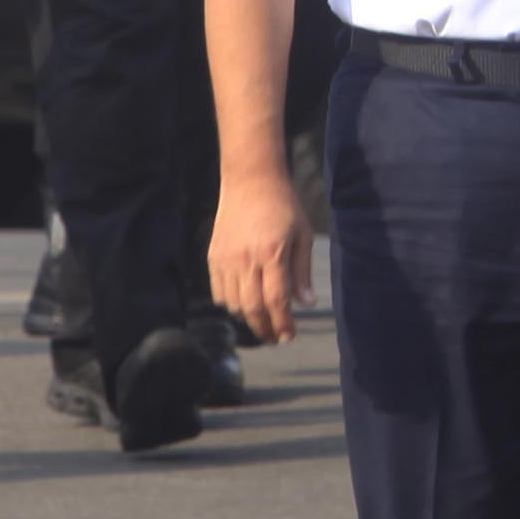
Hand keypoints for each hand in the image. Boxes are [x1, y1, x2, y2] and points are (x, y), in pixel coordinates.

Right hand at [211, 163, 314, 344]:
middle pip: (253, 308)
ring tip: (262, 321)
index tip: (288, 335)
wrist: (250, 179)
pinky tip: (244, 303)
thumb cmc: (283, 205)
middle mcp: (246, 259)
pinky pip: (219, 292)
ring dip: (248, 318)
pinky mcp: (213, 256)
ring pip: (234, 304)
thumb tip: (306, 304)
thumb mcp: (302, 234)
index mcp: (273, 253)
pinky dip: (231, 304)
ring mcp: (226, 259)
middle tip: (275, 338)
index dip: (282, 323)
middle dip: (265, 328)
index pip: (277, 300)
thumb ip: (302, 272)